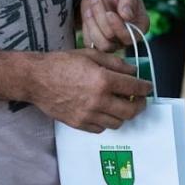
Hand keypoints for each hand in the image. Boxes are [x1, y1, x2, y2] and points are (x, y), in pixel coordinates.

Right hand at [31, 48, 152, 132]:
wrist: (37, 79)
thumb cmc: (62, 63)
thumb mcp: (92, 55)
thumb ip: (116, 63)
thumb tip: (132, 71)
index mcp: (103, 80)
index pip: (134, 88)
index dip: (145, 87)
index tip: (147, 87)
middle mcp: (98, 100)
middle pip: (130, 111)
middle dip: (139, 105)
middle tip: (139, 99)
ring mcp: (87, 114)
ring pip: (117, 122)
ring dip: (123, 114)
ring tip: (121, 104)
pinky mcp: (78, 123)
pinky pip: (100, 128)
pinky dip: (107, 121)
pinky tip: (105, 111)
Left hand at [81, 0, 148, 52]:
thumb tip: (127, 16)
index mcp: (141, 25)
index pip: (130, 36)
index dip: (117, 26)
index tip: (109, 13)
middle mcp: (128, 38)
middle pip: (112, 38)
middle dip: (101, 19)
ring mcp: (114, 43)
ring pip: (102, 44)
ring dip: (93, 23)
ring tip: (91, 6)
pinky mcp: (98, 43)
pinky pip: (90, 43)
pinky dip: (87, 27)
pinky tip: (88, 13)